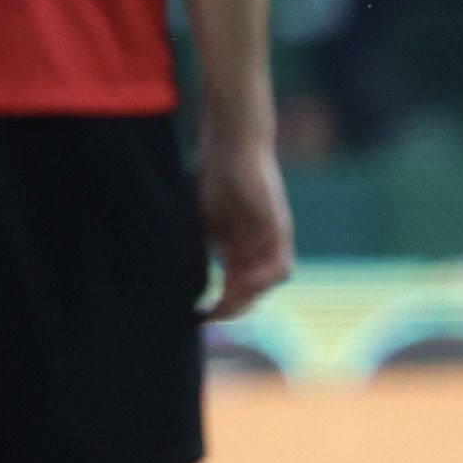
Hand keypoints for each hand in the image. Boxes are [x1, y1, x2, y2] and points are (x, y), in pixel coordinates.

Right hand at [195, 133, 292, 322]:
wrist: (231, 146)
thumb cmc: (212, 178)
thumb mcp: (202, 222)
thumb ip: (202, 249)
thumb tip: (182, 279)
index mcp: (240, 247)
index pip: (235, 286)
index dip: (219, 304)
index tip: (199, 314)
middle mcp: (259, 247)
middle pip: (254, 291)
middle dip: (233, 308)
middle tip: (211, 315)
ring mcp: (272, 239)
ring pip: (269, 283)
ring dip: (248, 296)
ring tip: (226, 301)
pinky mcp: (280, 229)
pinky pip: (280, 266)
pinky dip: (263, 280)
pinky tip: (242, 283)